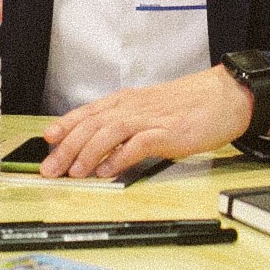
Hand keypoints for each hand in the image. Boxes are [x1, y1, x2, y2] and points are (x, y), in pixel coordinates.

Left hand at [41, 65, 268, 176]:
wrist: (222, 96)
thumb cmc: (186, 106)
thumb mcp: (148, 111)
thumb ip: (125, 126)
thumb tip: (100, 149)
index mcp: (126, 101)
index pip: (88, 112)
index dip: (65, 126)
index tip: (47, 140)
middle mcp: (133, 106)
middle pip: (92, 124)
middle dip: (67, 147)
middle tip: (50, 168)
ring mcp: (150, 118)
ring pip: (109, 132)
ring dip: (88, 153)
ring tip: (74, 172)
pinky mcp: (168, 132)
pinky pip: (139, 144)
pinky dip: (121, 157)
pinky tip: (109, 171)